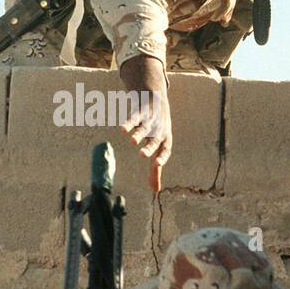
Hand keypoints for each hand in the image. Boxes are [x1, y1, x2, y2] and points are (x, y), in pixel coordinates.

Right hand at [119, 55, 171, 191]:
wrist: (155, 97)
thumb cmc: (157, 130)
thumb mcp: (158, 148)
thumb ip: (155, 170)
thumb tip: (155, 191)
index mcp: (165, 138)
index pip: (166, 149)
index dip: (162, 156)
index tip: (157, 164)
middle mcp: (159, 128)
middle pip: (156, 138)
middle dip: (150, 146)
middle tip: (143, 155)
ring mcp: (151, 118)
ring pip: (145, 127)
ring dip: (139, 133)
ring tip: (132, 140)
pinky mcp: (141, 109)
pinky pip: (136, 116)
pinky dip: (130, 122)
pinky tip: (123, 129)